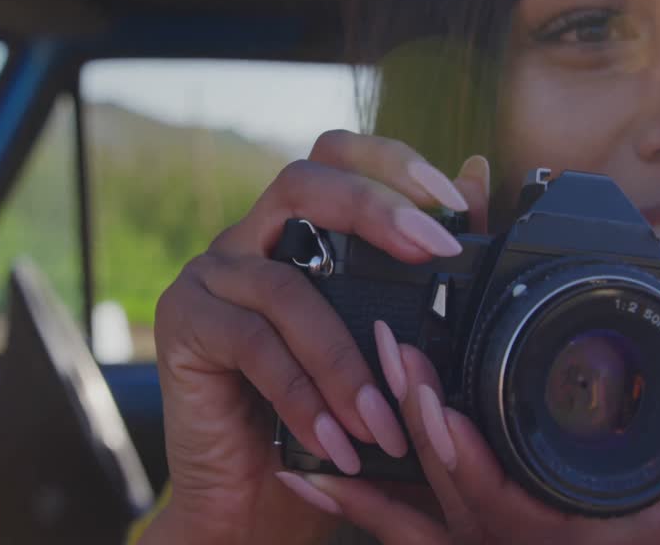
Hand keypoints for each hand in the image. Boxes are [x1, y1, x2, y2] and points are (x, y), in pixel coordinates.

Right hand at [142, 131, 490, 544]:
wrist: (256, 503)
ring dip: (344, 357)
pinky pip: (252, 344)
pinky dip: (301, 394)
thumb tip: (476, 174)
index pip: (336, 156)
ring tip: (384, 421)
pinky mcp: (183, 324)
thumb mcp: (387, 347)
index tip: (451, 202)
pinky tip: (335, 439)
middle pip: (302, 183)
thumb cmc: (330, 419)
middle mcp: (250, 240)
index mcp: (298, 231)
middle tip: (434, 252)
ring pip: (284, 285)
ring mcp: (211, 277)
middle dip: (374, 208)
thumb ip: (426, 264)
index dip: (392, 161)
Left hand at [289, 278, 659, 543]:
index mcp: (601, 541)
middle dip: (415, 434)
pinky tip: (331, 485)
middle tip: (384, 353)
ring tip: (320, 442)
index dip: (464, 460)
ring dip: (382, 484)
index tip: (428, 400)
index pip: (512, 512)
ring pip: (439, 532)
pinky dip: (387, 517)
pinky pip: (444, 541)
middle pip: (458, 510)